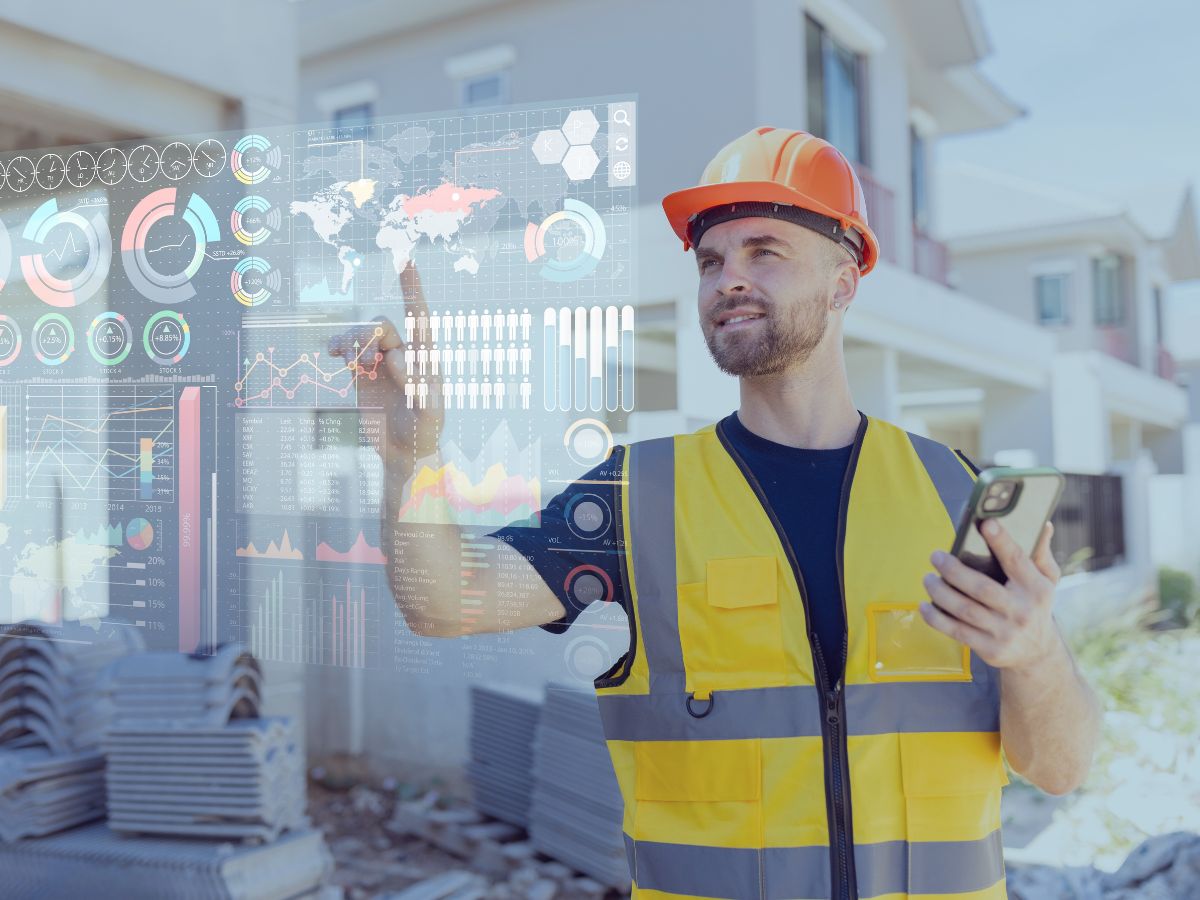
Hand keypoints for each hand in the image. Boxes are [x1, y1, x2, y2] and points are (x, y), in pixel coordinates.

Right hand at [327, 262, 443, 466]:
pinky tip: (333, 353)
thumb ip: (419, 388)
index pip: (418, 316)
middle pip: (381, 324)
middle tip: (366, 363)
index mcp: (424, 357)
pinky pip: (347, 348)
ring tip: (351, 363)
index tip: (407, 259)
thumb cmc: (425, 433)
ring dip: (352, 342)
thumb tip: (396, 358)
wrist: (406, 451)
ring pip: (361, 334)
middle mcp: (403, 353)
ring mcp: (380, 361)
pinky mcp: (362, 372)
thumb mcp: (430, 416)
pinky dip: (338, 345)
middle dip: (369, 337)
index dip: (412, 288)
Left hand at [920, 519, 1061, 671]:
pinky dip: (936, 618)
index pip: (1017, 561)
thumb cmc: (1035, 606)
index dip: (1001, 542)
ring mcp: (1005, 632)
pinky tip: (925, 605)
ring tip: (928, 579)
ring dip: (939, 592)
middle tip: (935, 556)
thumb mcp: (1047, 582)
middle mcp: (1021, 610)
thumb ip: (1041, 554)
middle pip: (982, 588)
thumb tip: (1044, 525)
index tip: (985, 523)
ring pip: (964, 610)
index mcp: (1036, 588)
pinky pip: (956, 631)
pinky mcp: (989, 649)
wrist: (1038, 653)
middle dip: (953, 570)